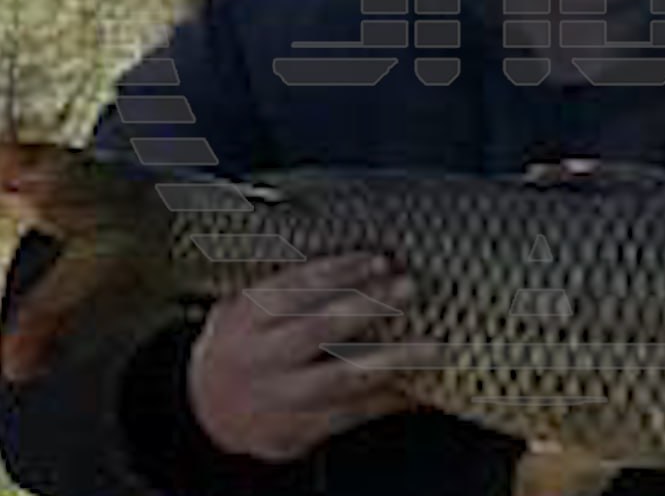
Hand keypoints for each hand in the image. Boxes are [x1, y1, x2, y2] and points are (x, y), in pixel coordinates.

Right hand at [187, 252, 437, 462]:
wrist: (206, 409)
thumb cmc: (244, 342)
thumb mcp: (250, 305)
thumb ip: (293, 285)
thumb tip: (358, 261)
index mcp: (248, 317)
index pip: (296, 287)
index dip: (339, 271)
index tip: (378, 260)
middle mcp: (260, 357)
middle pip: (317, 328)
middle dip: (366, 305)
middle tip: (407, 287)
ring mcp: (277, 398)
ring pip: (337, 379)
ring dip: (390, 361)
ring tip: (430, 348)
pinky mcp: (293, 433)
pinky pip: (346, 416)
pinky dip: (384, 401)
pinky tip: (414, 386)